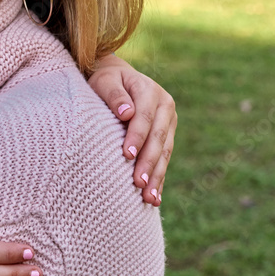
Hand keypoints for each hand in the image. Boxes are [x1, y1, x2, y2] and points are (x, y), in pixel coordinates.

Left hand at [88, 54, 176, 205]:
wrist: (116, 77)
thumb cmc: (105, 79)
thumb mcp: (105, 80)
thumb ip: (114, 94)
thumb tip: (126, 113)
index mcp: (150, 91)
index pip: (145, 117)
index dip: (137, 137)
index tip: (126, 155)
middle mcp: (165, 106)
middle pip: (158, 138)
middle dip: (148, 162)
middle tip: (138, 184)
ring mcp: (169, 122)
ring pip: (164, 152)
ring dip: (157, 176)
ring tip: (149, 198)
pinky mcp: (167, 136)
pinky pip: (164, 159)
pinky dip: (159, 178)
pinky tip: (155, 197)